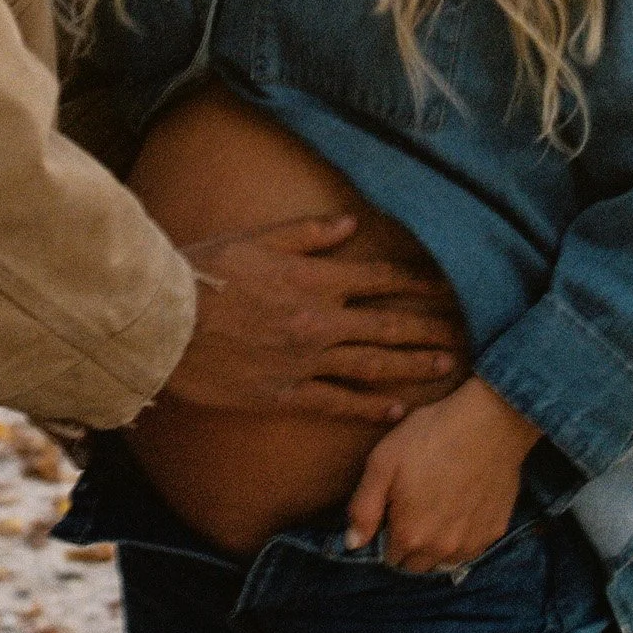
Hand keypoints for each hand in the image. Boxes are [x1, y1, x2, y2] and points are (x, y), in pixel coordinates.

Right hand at [164, 213, 466, 421]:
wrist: (167, 325)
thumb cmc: (206, 272)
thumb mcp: (258, 239)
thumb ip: (309, 233)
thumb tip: (352, 223)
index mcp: (315, 279)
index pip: (380, 278)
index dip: (417, 282)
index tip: (447, 286)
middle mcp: (320, 321)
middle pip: (388, 325)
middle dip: (428, 327)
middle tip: (465, 333)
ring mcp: (306, 361)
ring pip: (372, 366)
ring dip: (412, 366)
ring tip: (445, 368)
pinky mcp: (286, 394)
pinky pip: (338, 403)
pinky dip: (370, 408)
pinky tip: (397, 409)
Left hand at [344, 376, 541, 572]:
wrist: (489, 422)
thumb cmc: (431, 436)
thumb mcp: (383, 462)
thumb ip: (363, 508)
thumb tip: (353, 543)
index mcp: (409, 536)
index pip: (390, 558)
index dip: (388, 535)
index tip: (394, 510)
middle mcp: (440, 550)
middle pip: (417, 565)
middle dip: (411, 545)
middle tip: (416, 508)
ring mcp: (471, 544)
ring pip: (444, 561)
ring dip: (437, 546)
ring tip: (439, 508)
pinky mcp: (494, 532)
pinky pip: (471, 549)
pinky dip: (464, 537)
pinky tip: (463, 506)